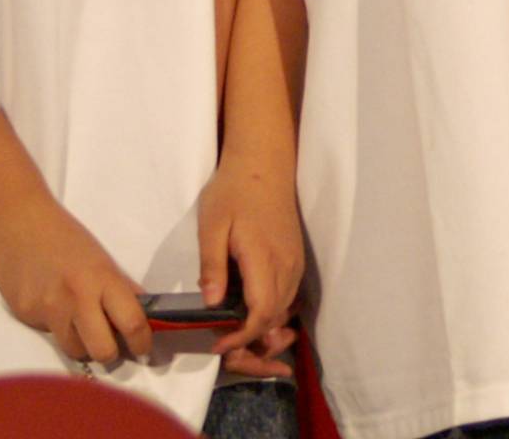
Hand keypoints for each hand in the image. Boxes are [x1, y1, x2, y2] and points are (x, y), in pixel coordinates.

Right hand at [0, 194, 151, 364]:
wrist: (19, 222)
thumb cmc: (64, 237)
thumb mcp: (101, 258)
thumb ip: (121, 287)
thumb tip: (144, 315)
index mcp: (103, 278)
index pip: (132, 322)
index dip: (142, 342)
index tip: (143, 347)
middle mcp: (77, 297)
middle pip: (103, 351)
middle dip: (110, 353)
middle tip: (111, 344)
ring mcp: (49, 309)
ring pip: (74, 350)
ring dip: (82, 344)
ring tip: (80, 324)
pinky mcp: (26, 315)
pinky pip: (49, 335)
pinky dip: (56, 328)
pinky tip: (51, 307)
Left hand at [197, 145, 304, 377]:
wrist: (265, 163)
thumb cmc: (233, 192)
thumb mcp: (212, 226)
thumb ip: (212, 266)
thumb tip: (211, 305)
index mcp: (263, 258)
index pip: (261, 312)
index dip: (242, 336)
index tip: (219, 344)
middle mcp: (286, 264)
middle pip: (275, 315)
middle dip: (251, 336)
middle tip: (221, 339)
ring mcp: (295, 260)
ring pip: (285, 306)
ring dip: (263, 323)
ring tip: (233, 327)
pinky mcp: (297, 256)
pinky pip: (289, 293)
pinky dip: (273, 308)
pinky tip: (251, 305)